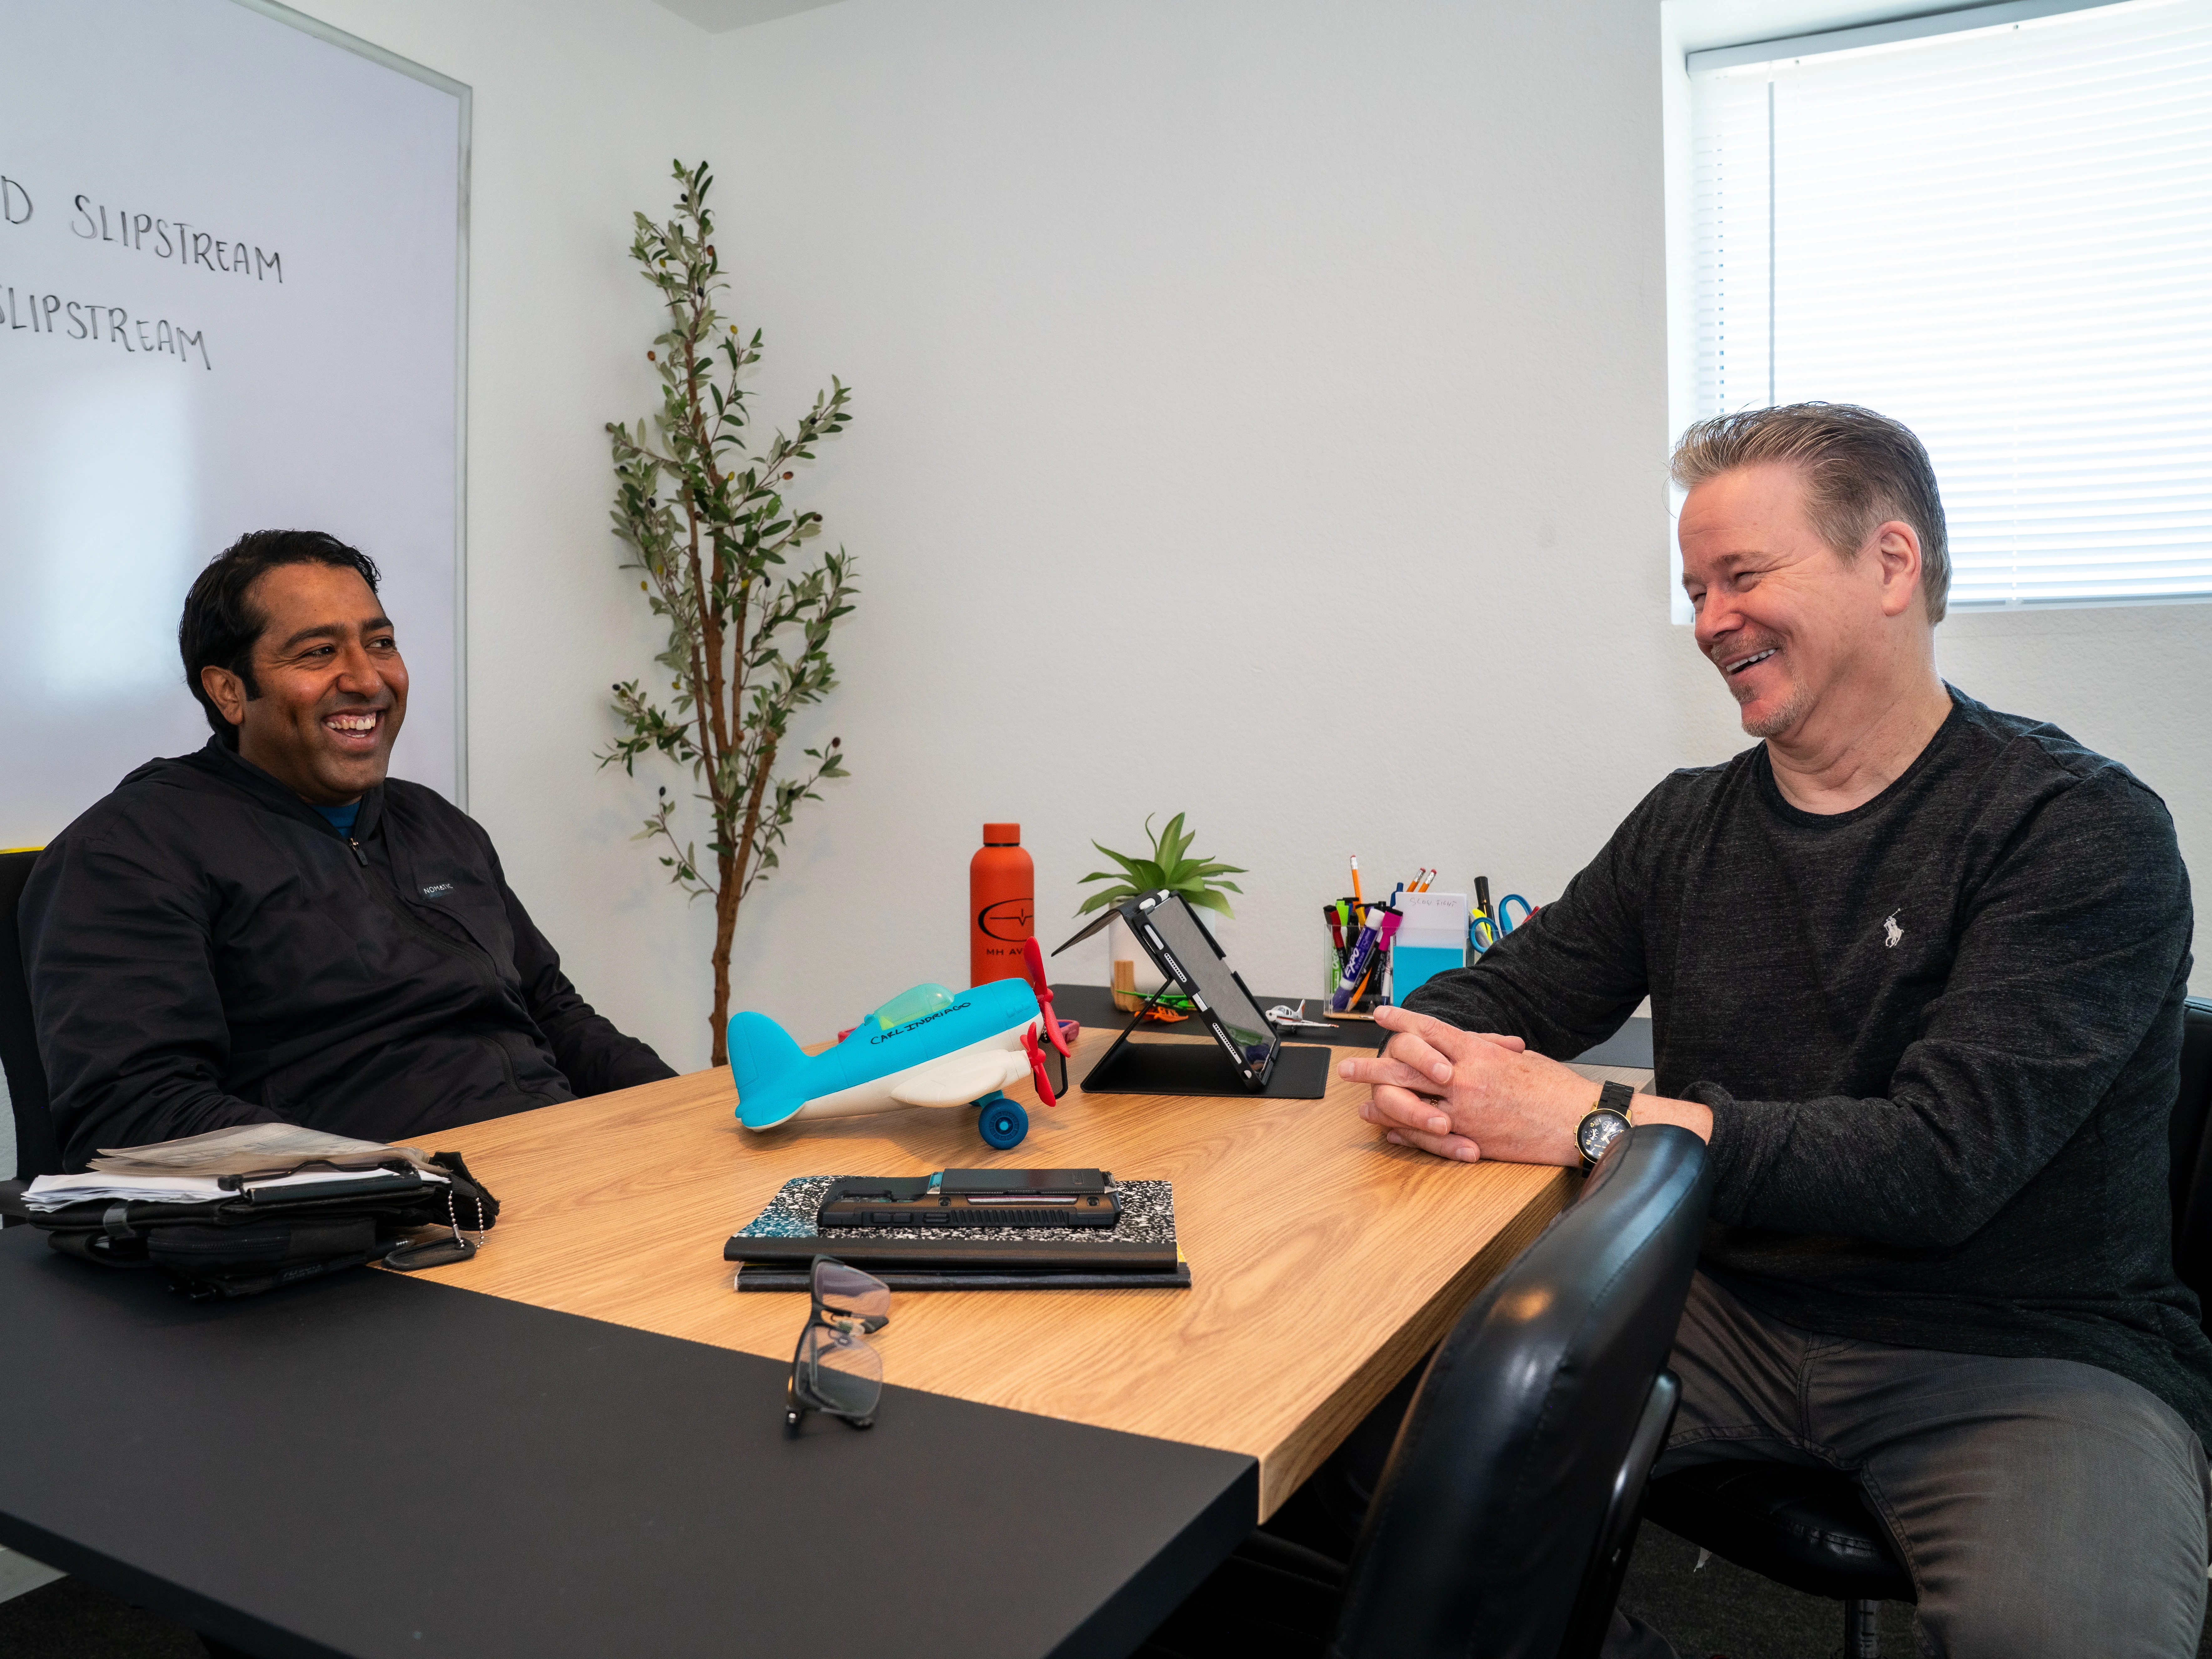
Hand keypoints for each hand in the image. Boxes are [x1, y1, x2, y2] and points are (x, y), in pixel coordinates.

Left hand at [1337, 1005, 1590, 1165]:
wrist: (1578, 1120)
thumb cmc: (1553, 1087)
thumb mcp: (1516, 1057)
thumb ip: (1485, 1049)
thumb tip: (1464, 1042)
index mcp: (1478, 1052)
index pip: (1430, 1030)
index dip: (1401, 1021)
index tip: (1379, 1014)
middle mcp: (1465, 1079)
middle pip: (1407, 1068)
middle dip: (1372, 1066)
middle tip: (1345, 1068)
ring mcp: (1465, 1111)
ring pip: (1410, 1104)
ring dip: (1380, 1103)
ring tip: (1360, 1104)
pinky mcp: (1471, 1140)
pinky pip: (1428, 1137)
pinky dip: (1405, 1132)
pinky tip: (1389, 1130)